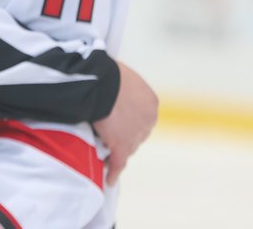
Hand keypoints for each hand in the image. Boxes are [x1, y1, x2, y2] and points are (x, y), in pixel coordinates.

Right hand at [92, 61, 157, 185]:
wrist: (102, 83)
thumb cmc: (109, 74)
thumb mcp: (124, 76)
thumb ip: (125, 89)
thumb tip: (116, 91)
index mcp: (151, 102)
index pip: (143, 117)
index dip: (130, 120)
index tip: (119, 120)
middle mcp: (148, 121)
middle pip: (137, 134)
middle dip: (125, 135)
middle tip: (110, 134)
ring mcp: (135, 135)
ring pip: (128, 148)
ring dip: (117, 151)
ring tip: (105, 155)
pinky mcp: (121, 146)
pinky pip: (118, 162)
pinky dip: (114, 171)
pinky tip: (110, 178)